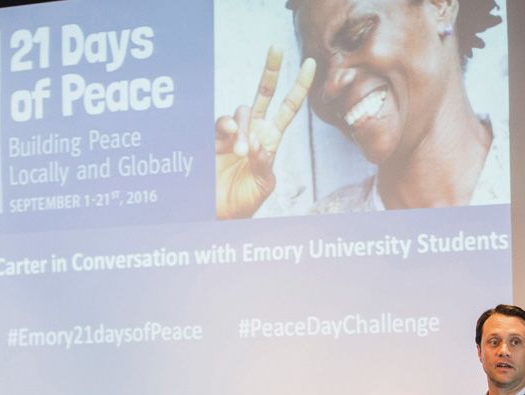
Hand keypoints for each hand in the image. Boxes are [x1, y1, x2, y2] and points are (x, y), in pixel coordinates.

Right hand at [215, 46, 315, 218]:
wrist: (219, 215)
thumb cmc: (244, 203)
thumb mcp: (262, 186)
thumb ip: (264, 164)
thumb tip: (258, 143)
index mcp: (271, 141)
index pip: (288, 109)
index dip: (299, 87)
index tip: (310, 65)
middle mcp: (254, 132)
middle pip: (264, 94)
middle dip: (271, 71)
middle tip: (277, 48)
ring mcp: (234, 133)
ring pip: (243, 112)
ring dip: (244, 130)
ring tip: (241, 154)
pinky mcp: (215, 139)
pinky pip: (222, 123)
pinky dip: (229, 128)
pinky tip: (232, 139)